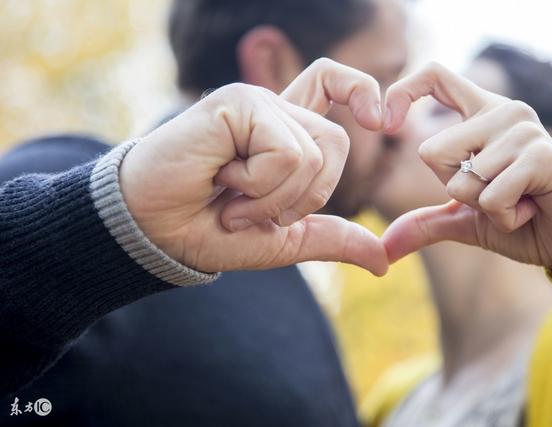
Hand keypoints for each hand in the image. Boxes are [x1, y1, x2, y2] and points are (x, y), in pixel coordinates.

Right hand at [119, 58, 388, 275]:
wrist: (157, 233)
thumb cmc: (211, 231)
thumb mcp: (284, 241)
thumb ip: (332, 240)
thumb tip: (384, 261)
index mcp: (286, 133)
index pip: (335, 84)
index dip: (363, 92)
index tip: (381, 121)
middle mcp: (274, 111)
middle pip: (337, 141)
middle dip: (306, 197)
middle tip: (255, 209)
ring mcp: (255, 103)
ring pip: (312, 154)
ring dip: (273, 198)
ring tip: (231, 199)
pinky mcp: (238, 104)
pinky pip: (285, 153)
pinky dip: (258, 186)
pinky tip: (221, 181)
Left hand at [381, 62, 551, 283]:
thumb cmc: (520, 223)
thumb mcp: (464, 220)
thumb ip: (425, 223)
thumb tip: (385, 247)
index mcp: (482, 115)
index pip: (435, 76)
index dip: (403, 92)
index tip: (386, 125)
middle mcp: (504, 112)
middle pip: (432, 151)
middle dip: (456, 190)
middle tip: (497, 194)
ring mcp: (525, 131)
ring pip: (461, 180)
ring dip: (484, 208)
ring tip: (519, 201)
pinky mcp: (543, 156)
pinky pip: (491, 196)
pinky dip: (504, 217)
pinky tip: (532, 209)